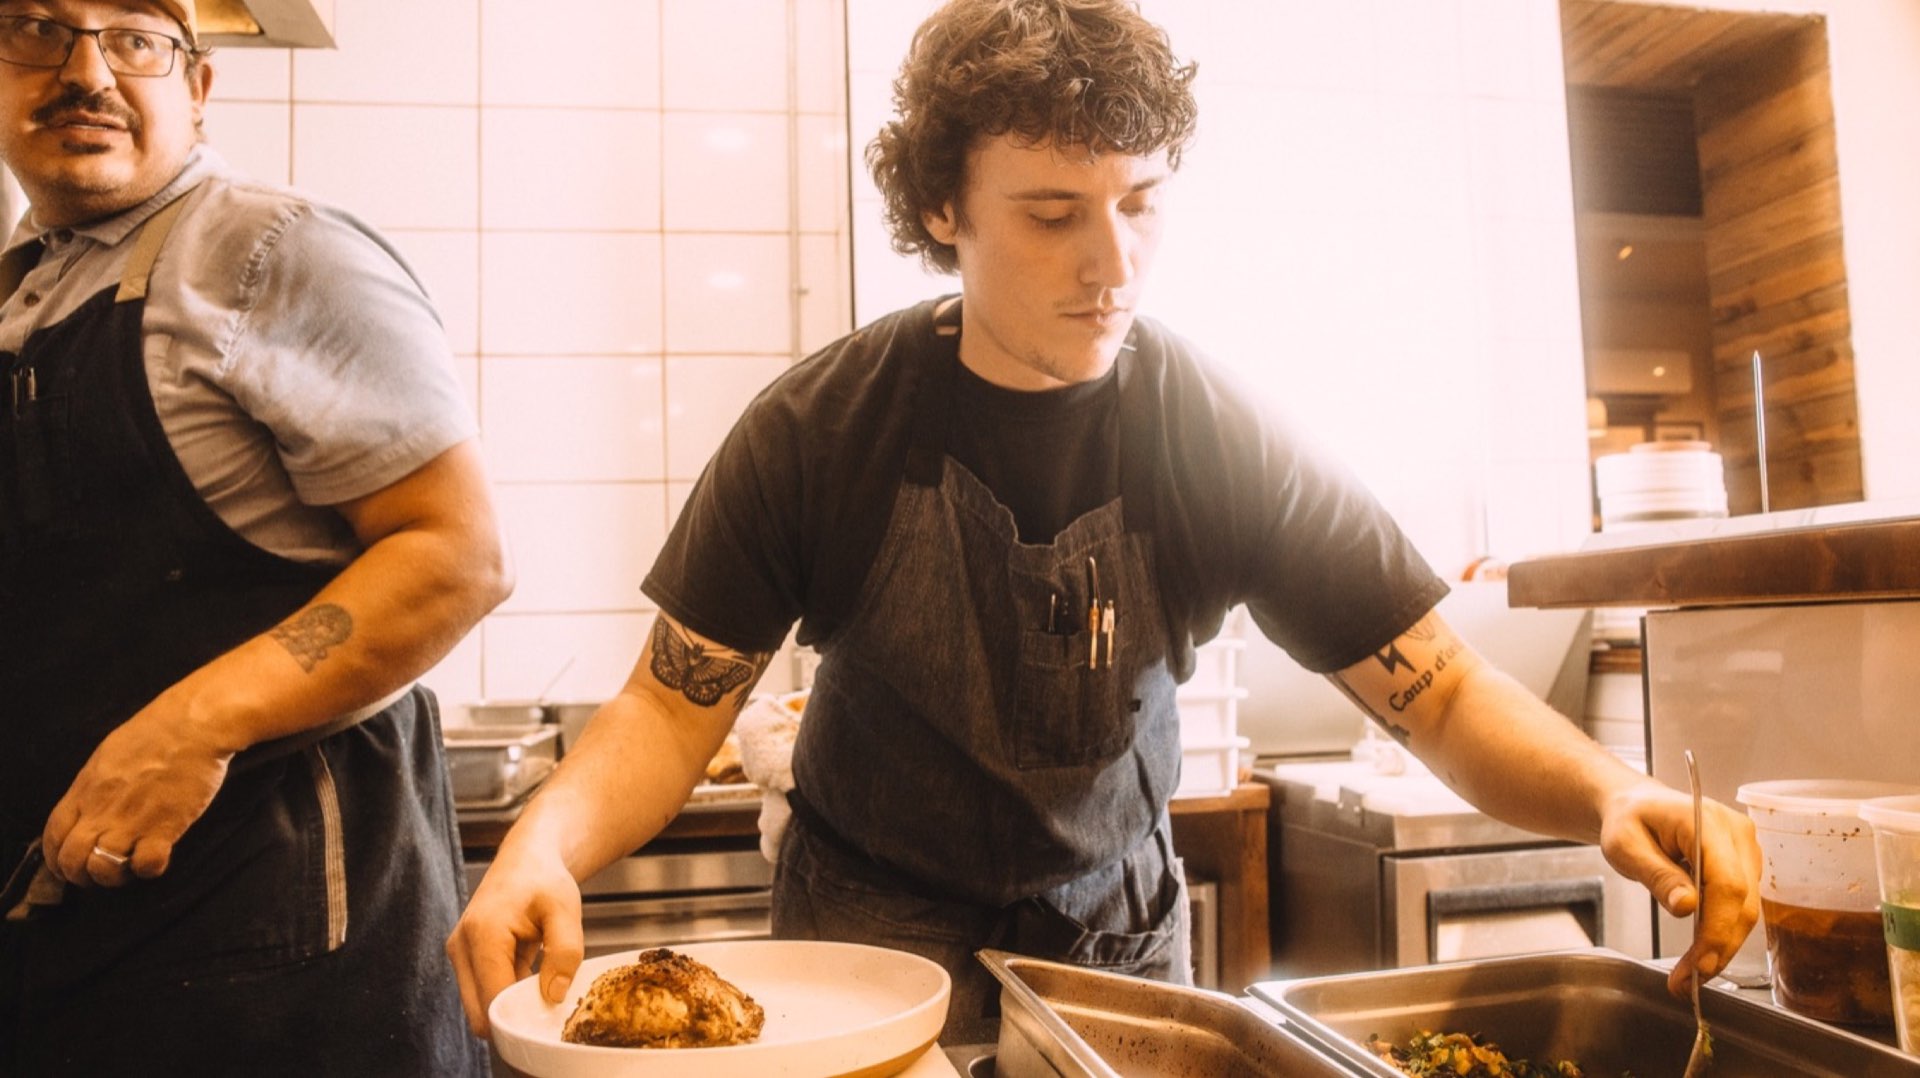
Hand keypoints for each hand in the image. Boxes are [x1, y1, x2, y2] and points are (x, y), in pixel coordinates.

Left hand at [41, 705, 233, 888]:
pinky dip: (149, 869)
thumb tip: (91, 804)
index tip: (70, 864)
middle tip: (99, 872)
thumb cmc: (156, 732)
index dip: (57, 858)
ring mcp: (132, 820)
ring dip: (113, 877)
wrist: (194, 725)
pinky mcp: (165, 827)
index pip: (53, 836)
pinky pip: (147, 865)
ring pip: (103, 869)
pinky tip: (157, 857)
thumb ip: (95, 785)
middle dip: (81, 875)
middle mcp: (102, 810)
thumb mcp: (108, 754)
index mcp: (85, 790)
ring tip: (128, 867)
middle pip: (72, 860)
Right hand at [446, 846, 585, 1037]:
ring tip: (542, 989)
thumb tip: (553, 996)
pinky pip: (482, 994)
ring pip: (478, 1008)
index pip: (493, 999)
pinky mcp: (464, 959)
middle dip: (512, 1019)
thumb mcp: (566, 910)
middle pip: (478, 1013)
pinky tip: (531, 981)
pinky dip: (505, 996)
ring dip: (509, 1008)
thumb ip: (565, 952)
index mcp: (483, 933)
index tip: (550, 1017)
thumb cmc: (544, 880)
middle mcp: (461, 947)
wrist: (526, 860)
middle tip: (547, 1010)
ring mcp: (459, 954)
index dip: (521, 1017)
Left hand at [1598, 780, 1761, 995]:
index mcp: (1705, 820)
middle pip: (1743, 902)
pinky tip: (1701, 955)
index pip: (1726, 883)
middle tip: (1688, 981)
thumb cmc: (1628, 821)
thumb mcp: (1624, 846)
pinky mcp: (1746, 865)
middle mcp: (1736, 833)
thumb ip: (1656, 874)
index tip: (1698, 963)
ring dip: (1722, 947)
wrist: (1636, 806)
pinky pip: (1741, 906)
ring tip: (1690, 975)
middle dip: (1718, 947)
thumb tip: (1687, 906)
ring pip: (1746, 909)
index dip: (1716, 928)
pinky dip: (1722, 933)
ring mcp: (1746, 848)